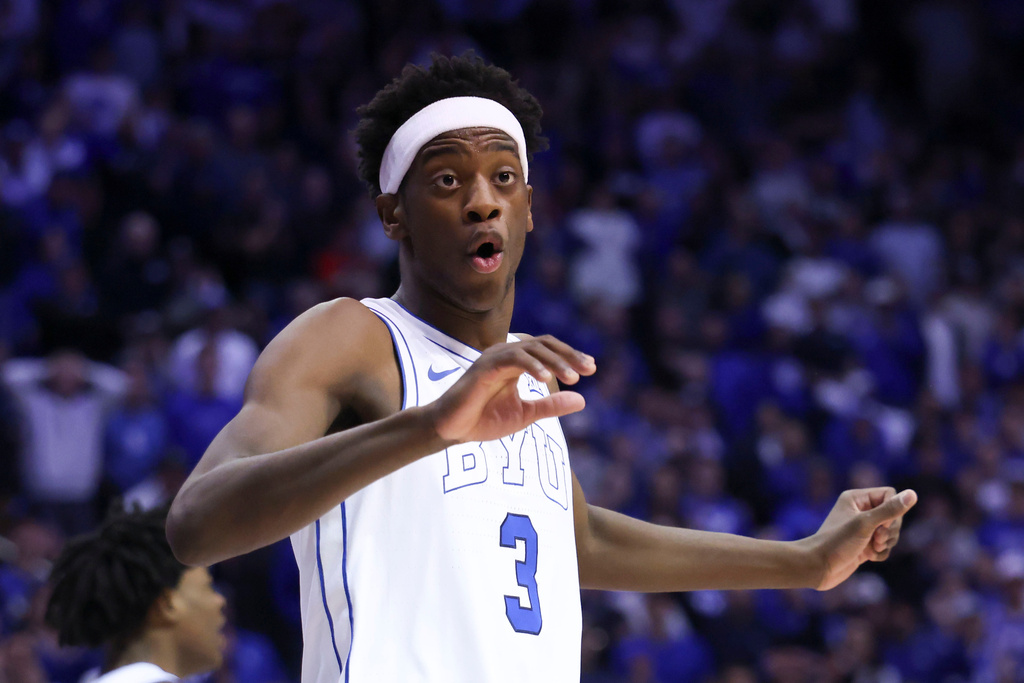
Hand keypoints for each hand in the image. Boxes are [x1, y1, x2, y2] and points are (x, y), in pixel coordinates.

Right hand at [429, 335, 595, 442]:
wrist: (452, 430)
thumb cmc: (483, 419)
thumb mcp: (525, 414)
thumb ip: (551, 405)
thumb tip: (582, 400)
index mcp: (515, 362)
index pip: (547, 350)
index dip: (570, 355)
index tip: (591, 368)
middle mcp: (506, 354)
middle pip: (544, 344)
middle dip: (568, 355)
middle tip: (588, 369)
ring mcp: (495, 358)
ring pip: (531, 348)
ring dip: (554, 361)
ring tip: (572, 377)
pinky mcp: (485, 367)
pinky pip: (512, 359)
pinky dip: (532, 366)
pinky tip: (547, 378)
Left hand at [805, 487, 917, 590]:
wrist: (818, 567)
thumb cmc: (837, 542)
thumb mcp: (865, 524)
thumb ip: (890, 510)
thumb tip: (913, 494)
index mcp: (856, 498)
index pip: (890, 494)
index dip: (892, 510)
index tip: (882, 525)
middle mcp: (860, 510)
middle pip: (893, 514)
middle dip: (891, 530)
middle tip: (878, 539)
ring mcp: (862, 529)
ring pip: (891, 532)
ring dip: (886, 543)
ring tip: (872, 548)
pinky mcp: (864, 544)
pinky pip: (884, 546)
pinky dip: (880, 552)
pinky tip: (869, 557)